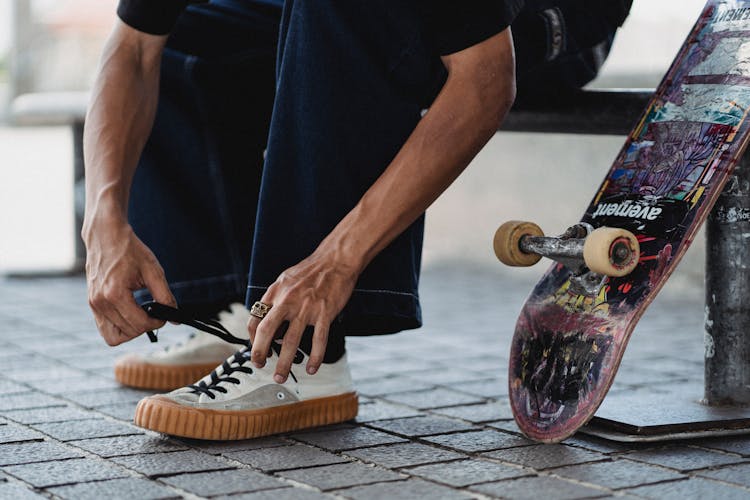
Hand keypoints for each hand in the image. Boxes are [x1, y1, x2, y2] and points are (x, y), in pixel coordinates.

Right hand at [84, 220, 175, 345]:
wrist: (106, 236)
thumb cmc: (129, 250)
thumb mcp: (153, 271)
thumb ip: (165, 296)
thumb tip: (174, 318)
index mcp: (115, 294)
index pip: (139, 324)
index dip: (156, 323)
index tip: (163, 315)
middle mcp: (100, 302)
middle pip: (128, 332)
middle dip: (146, 326)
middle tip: (154, 313)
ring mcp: (93, 304)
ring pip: (113, 336)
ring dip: (131, 331)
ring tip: (142, 315)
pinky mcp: (91, 303)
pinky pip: (104, 328)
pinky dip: (119, 327)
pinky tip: (131, 313)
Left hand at [248, 250, 358, 381]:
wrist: (336, 260)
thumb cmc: (311, 271)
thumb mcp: (285, 281)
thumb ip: (276, 301)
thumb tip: (272, 327)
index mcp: (275, 292)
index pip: (255, 319)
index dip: (252, 338)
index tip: (257, 349)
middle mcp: (288, 300)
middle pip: (267, 331)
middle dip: (260, 352)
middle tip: (260, 366)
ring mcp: (306, 308)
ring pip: (291, 341)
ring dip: (284, 363)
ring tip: (281, 376)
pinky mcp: (325, 313)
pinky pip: (318, 340)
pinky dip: (314, 357)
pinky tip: (311, 368)